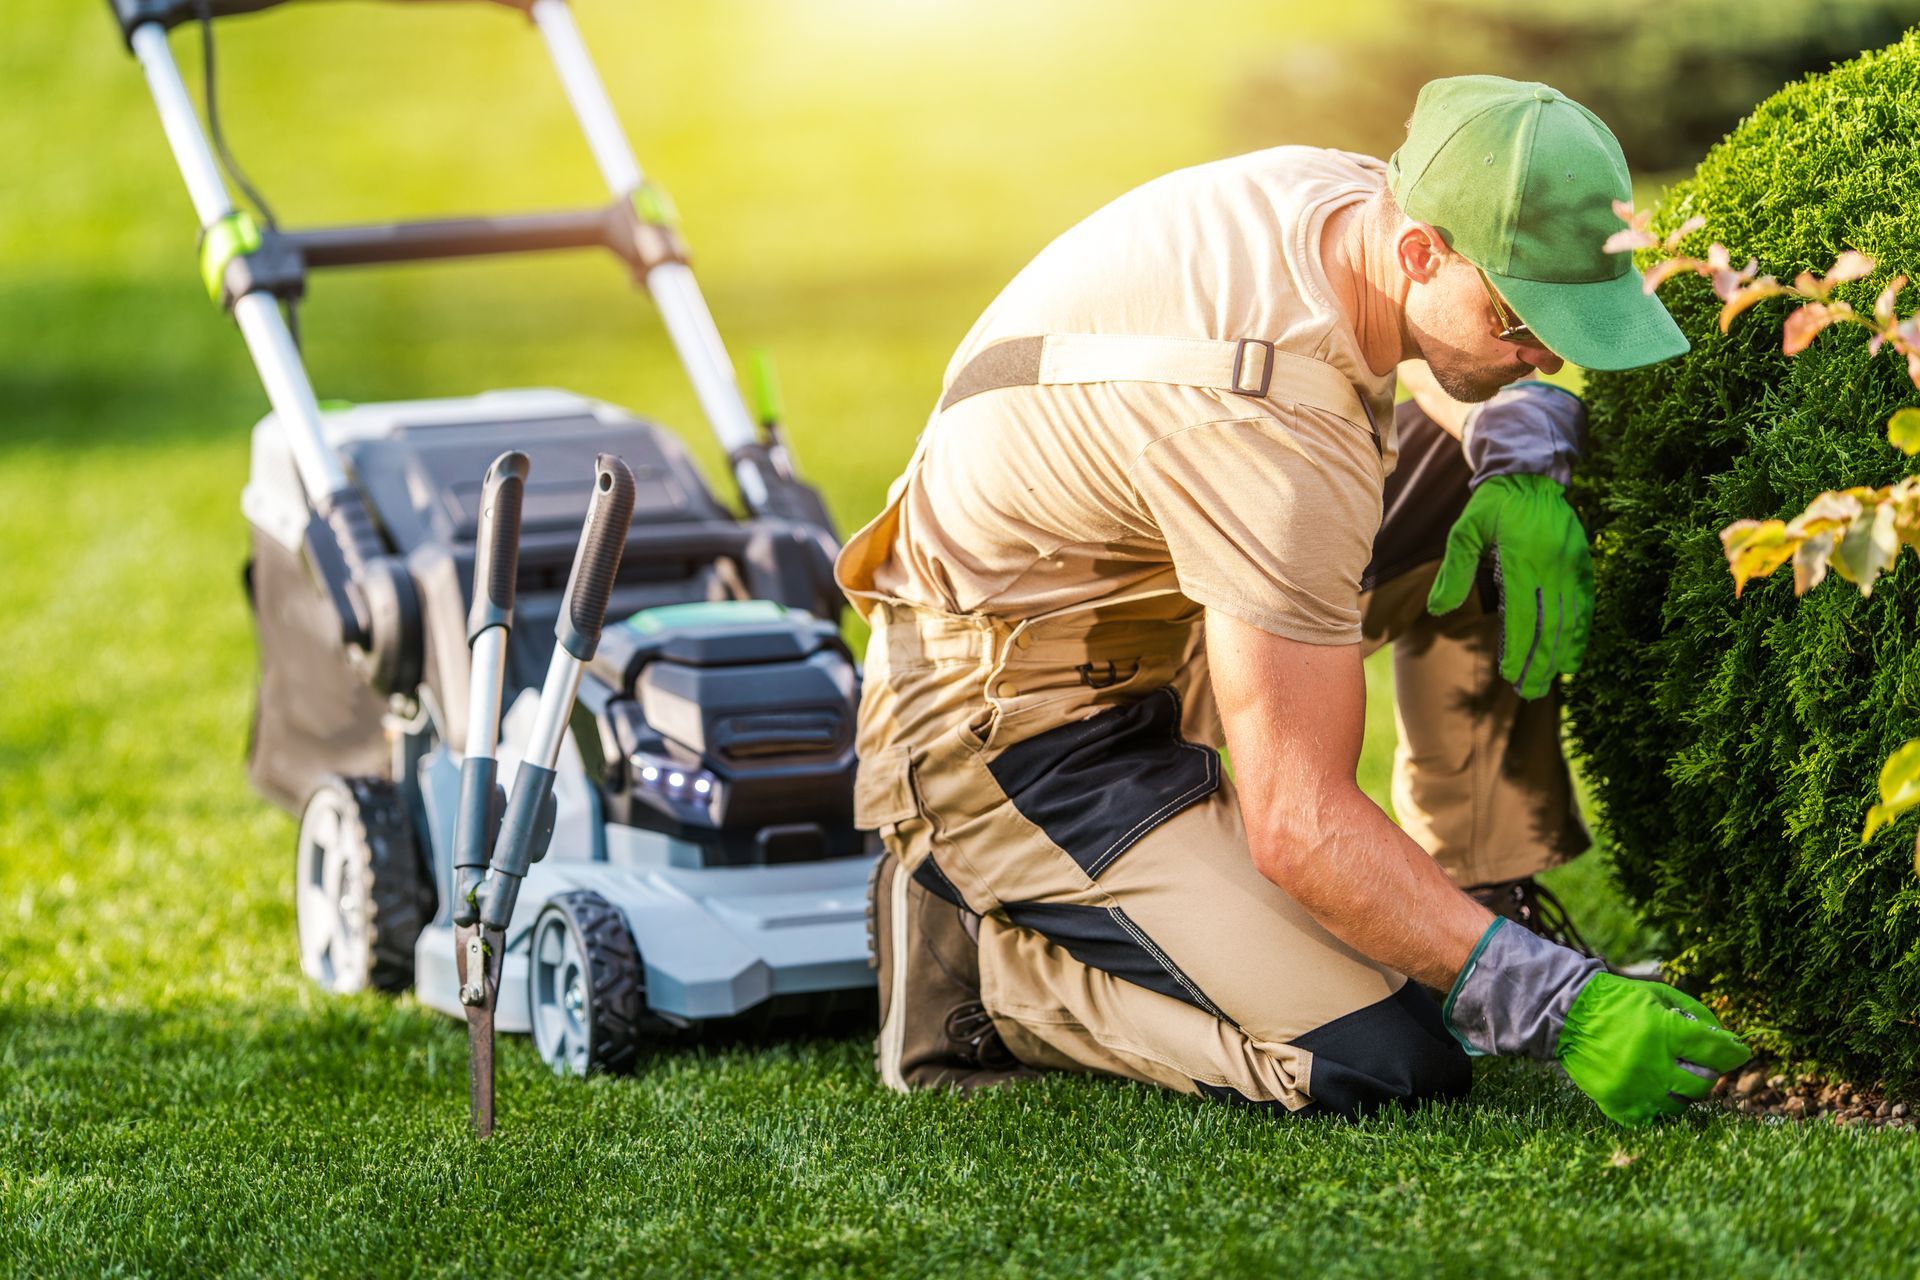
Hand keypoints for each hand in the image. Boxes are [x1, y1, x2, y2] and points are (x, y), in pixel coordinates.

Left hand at [1428, 474, 1592, 698]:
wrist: (1530, 474)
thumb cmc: (1491, 505)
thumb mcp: (1465, 531)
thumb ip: (1454, 571)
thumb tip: (1437, 611)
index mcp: (1522, 559)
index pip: (1522, 615)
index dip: (1518, 649)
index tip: (1510, 675)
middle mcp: (1552, 565)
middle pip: (1548, 624)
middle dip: (1539, 662)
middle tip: (1529, 692)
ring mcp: (1572, 565)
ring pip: (1569, 619)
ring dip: (1559, 653)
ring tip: (1547, 682)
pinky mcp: (1583, 563)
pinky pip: (1585, 604)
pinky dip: (1580, 632)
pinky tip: (1572, 656)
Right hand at [1556, 973, 1751, 1126]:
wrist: (1567, 1015)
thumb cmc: (1617, 1001)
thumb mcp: (1657, 995)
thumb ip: (1695, 1014)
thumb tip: (1726, 1040)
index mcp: (1663, 1031)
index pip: (1716, 1051)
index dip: (1734, 1052)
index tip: (1740, 1052)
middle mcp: (1651, 1063)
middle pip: (1703, 1083)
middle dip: (1707, 1072)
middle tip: (1700, 1064)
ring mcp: (1634, 1087)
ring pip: (1681, 1105)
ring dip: (1684, 1091)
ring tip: (1673, 1076)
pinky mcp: (1616, 1103)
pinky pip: (1652, 1118)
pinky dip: (1659, 1107)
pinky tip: (1655, 1091)